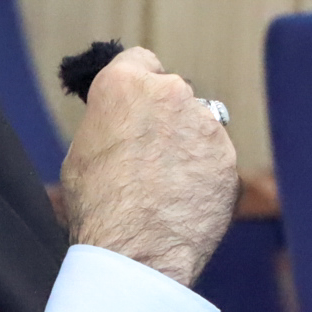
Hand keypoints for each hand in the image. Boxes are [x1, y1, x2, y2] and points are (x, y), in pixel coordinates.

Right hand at [61, 47, 238, 286]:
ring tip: (167, 184)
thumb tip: (121, 125)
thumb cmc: (98, 206)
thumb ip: (110, 122)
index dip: (137, 82)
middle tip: (150, 152)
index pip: (140, 60)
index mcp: (125, 84)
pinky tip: (185, 200)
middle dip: (165, 115)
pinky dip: (204, 174)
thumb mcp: (82, 151)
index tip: (137, 102)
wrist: (136, 252)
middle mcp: (171, 93)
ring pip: (199, 125)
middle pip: (173, 93)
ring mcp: (205, 125)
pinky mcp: (228, 158)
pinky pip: (215, 158)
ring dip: (188, 145)